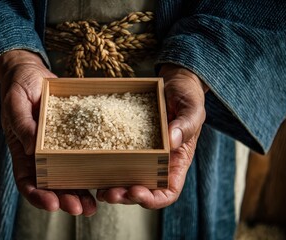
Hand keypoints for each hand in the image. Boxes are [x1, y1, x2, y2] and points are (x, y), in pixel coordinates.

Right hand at [0, 50, 96, 215]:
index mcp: (23, 150)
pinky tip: (105, 176)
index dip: (38, 196)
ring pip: (69, 175)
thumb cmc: (19, 86)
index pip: (27, 180)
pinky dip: (91, 167)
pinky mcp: (72, 138)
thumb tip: (33, 148)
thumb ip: (22, 124)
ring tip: (95, 204)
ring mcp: (57, 148)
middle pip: (52, 184)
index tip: (52, 204)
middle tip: (81, 209)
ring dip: (81, 191)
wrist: (33, 73)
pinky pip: (82, 155)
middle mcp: (40, 155)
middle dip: (66, 199)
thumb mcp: (16, 102)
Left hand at [96, 64, 207, 208]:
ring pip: (127, 181)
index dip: (152, 198)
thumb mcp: (192, 109)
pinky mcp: (128, 145)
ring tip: (100, 190)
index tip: (136, 191)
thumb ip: (186, 125)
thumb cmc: (187, 97)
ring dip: (113, 188)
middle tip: (110, 193)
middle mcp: (158, 164)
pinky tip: (94, 168)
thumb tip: (172, 140)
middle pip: (143, 191)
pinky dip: (106, 169)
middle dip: (126, 196)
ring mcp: (141, 156)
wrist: (172, 84)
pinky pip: (117, 160)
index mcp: (176, 162)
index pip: (167, 192)